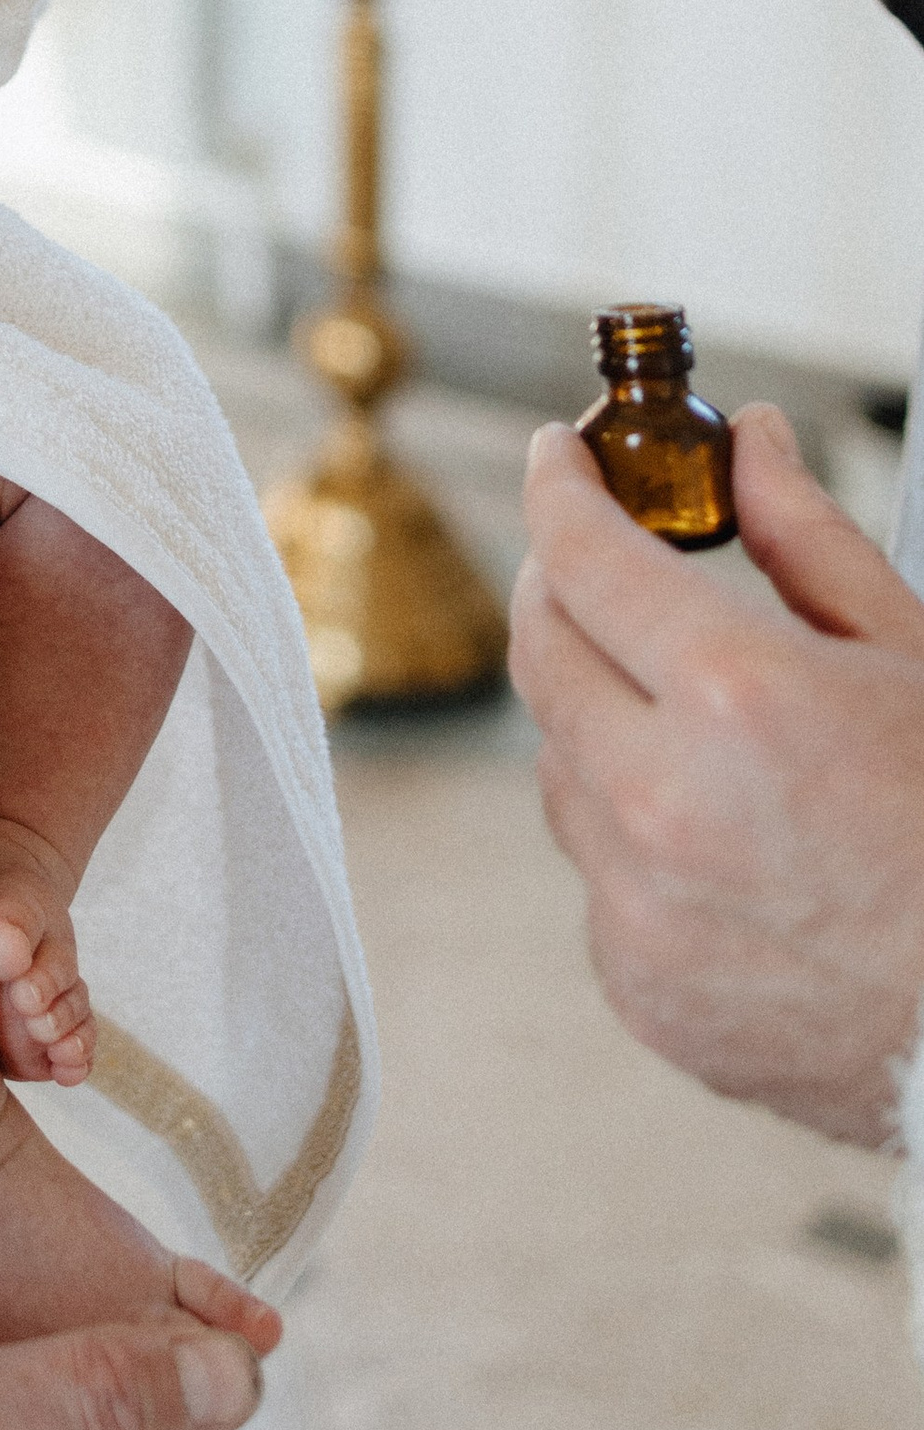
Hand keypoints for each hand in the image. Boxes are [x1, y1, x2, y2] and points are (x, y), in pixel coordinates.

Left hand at [510, 409, 923, 1140]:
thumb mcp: (909, 655)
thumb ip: (809, 540)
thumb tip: (753, 447)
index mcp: (737, 699)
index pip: (581, 554)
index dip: (557, 486)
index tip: (556, 459)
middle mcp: (662, 802)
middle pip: (542, 649)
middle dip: (562, 587)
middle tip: (601, 563)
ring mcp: (638, 903)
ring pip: (561, 765)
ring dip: (603, 722)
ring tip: (706, 734)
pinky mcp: (636, 982)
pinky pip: (597, 875)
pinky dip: (634, 841)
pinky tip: (725, 846)